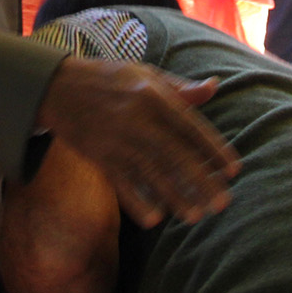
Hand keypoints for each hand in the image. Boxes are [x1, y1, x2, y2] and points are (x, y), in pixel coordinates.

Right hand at [37, 57, 239, 227]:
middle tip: (222, 203)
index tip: (233, 170)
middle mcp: (137, 118)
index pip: (191, 127)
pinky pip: (121, 182)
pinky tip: (154, 219)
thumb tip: (214, 86)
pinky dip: (137, 201)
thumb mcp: (145, 74)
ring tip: (196, 216)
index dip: (214, 150)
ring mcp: (116, 139)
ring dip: (175, 196)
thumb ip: (180, 87)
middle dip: (201, 181)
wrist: (58, 85)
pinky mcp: (98, 155)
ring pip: (151, 173)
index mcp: (153, 95)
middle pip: (175, 155)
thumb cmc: (109, 77)